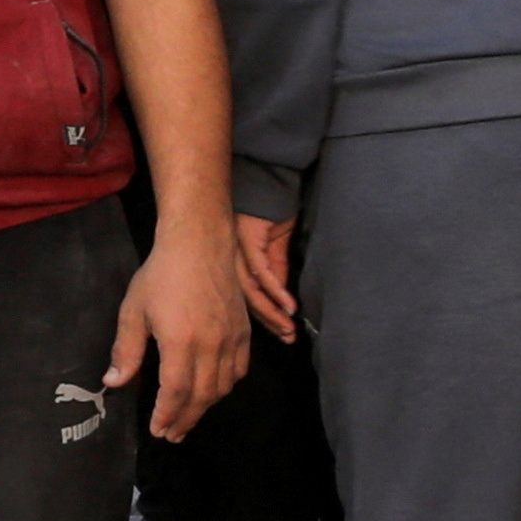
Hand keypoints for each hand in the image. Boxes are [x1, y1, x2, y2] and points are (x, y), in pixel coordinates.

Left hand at [108, 224, 254, 441]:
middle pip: (202, 396)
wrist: (200, 244)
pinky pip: (239, 370)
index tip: (158, 430)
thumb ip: (126, 350)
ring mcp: (231, 340)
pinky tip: (214, 391)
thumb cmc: (161, 274)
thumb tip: (114, 381)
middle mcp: (210, 346)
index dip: (167, 415)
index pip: (176, 391)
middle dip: (185, 419)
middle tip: (172, 435)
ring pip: (222, 387)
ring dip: (205, 408)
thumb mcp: (134, 310)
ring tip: (189, 418)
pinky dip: (226, 387)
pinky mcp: (244, 332)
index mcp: (180, 342)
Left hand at [233, 212, 300, 337]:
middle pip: (246, 301)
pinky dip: (277, 293)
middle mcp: (231, 264)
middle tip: (288, 338)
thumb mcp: (273, 248)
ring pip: (252, 293)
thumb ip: (276, 271)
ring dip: (273, 314)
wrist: (263, 182)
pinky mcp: (248, 243)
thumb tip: (280, 299)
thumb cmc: (266, 213)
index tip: (283, 335)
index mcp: (232, 267)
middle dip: (269, 322)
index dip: (265, 319)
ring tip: (289, 329)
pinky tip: (290, 306)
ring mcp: (237, 254)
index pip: (244, 301)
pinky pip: (262, 274)